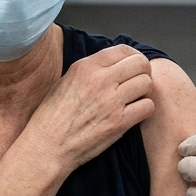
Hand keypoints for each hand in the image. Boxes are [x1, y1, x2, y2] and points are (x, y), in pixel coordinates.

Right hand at [25, 44, 154, 176]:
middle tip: (138, 81)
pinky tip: (134, 113)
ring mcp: (111, 101)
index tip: (133, 65)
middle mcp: (100, 80)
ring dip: (144, 91)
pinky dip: (144, 109)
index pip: (123, 50)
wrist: (48, 146)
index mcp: (86, 67)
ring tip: (135, 98)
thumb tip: (112, 65)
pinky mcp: (119, 122)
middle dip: (143, 71)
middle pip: (140, 63)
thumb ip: (90, 70)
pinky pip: (147, 106)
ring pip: (146, 83)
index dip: (133, 56)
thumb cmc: (52, 116)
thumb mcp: (66, 80)